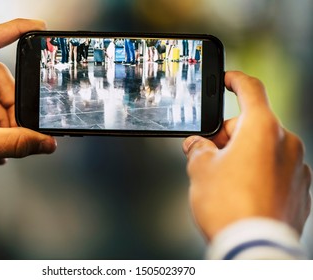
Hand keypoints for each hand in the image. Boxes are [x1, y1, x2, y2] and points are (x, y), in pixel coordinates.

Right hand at [183, 71, 311, 240]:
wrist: (252, 248)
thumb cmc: (227, 206)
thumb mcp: (200, 170)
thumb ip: (197, 149)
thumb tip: (196, 146)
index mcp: (262, 130)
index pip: (251, 90)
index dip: (236, 80)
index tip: (228, 79)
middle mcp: (286, 143)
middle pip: (253, 125)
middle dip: (229, 135)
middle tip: (208, 152)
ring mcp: (298, 168)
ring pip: (265, 148)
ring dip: (244, 154)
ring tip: (224, 178)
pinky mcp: (302, 190)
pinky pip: (277, 170)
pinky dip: (259, 173)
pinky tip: (243, 192)